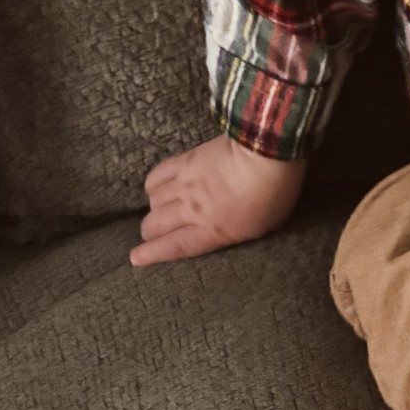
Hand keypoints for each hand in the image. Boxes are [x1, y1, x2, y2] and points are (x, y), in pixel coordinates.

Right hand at [130, 132, 307, 265]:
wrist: (267, 151)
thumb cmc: (273, 194)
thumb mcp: (259, 227)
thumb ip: (231, 232)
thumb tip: (216, 233)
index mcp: (210, 230)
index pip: (173, 247)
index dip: (151, 254)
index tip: (135, 258)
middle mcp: (190, 210)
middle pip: (155, 225)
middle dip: (150, 233)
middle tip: (153, 233)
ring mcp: (185, 184)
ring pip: (153, 201)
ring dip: (153, 208)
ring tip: (161, 209)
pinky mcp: (185, 160)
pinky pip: (157, 174)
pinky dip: (152, 184)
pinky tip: (156, 186)